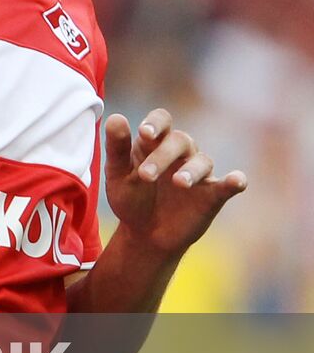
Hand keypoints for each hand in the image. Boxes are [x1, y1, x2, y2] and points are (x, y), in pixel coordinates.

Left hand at [103, 108, 246, 256]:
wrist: (145, 235)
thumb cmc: (129, 199)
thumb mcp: (117, 175)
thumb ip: (116, 148)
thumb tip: (116, 118)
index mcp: (154, 143)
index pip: (161, 120)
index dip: (156, 123)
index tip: (146, 133)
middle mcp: (179, 153)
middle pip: (180, 140)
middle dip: (163, 156)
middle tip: (146, 176)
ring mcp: (198, 173)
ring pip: (202, 161)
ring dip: (191, 170)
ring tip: (179, 183)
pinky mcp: (213, 195)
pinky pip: (228, 184)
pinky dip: (235, 181)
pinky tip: (236, 181)